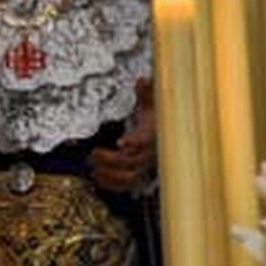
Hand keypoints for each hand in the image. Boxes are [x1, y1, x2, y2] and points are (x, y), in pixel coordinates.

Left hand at [89, 79, 155, 193]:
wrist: (172, 138)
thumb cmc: (160, 119)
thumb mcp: (154, 104)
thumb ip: (147, 93)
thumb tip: (142, 80)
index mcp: (153, 135)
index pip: (145, 141)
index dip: (134, 143)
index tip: (120, 142)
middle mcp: (151, 153)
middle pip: (132, 161)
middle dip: (111, 160)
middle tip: (93, 154)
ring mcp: (147, 167)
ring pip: (130, 177)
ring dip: (111, 176)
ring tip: (94, 171)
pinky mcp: (142, 175)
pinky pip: (128, 185)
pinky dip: (113, 184)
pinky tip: (98, 179)